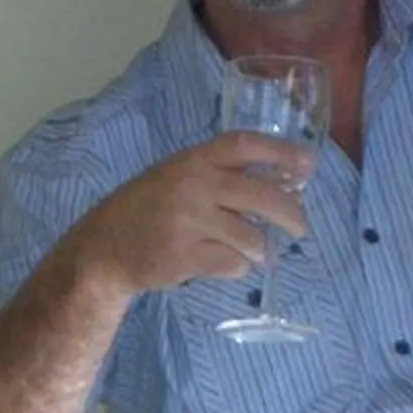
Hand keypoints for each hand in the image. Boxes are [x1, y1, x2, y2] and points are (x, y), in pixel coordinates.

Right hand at [68, 134, 309, 301]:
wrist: (104, 247)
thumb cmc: (147, 208)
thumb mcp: (177, 176)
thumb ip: (217, 174)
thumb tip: (281, 182)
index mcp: (193, 160)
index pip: (244, 146)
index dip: (280, 153)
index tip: (309, 164)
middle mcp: (193, 185)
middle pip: (261, 195)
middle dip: (291, 213)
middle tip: (301, 227)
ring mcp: (188, 221)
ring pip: (250, 237)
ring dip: (263, 249)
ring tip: (261, 254)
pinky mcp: (184, 256)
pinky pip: (232, 263)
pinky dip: (238, 267)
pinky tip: (228, 264)